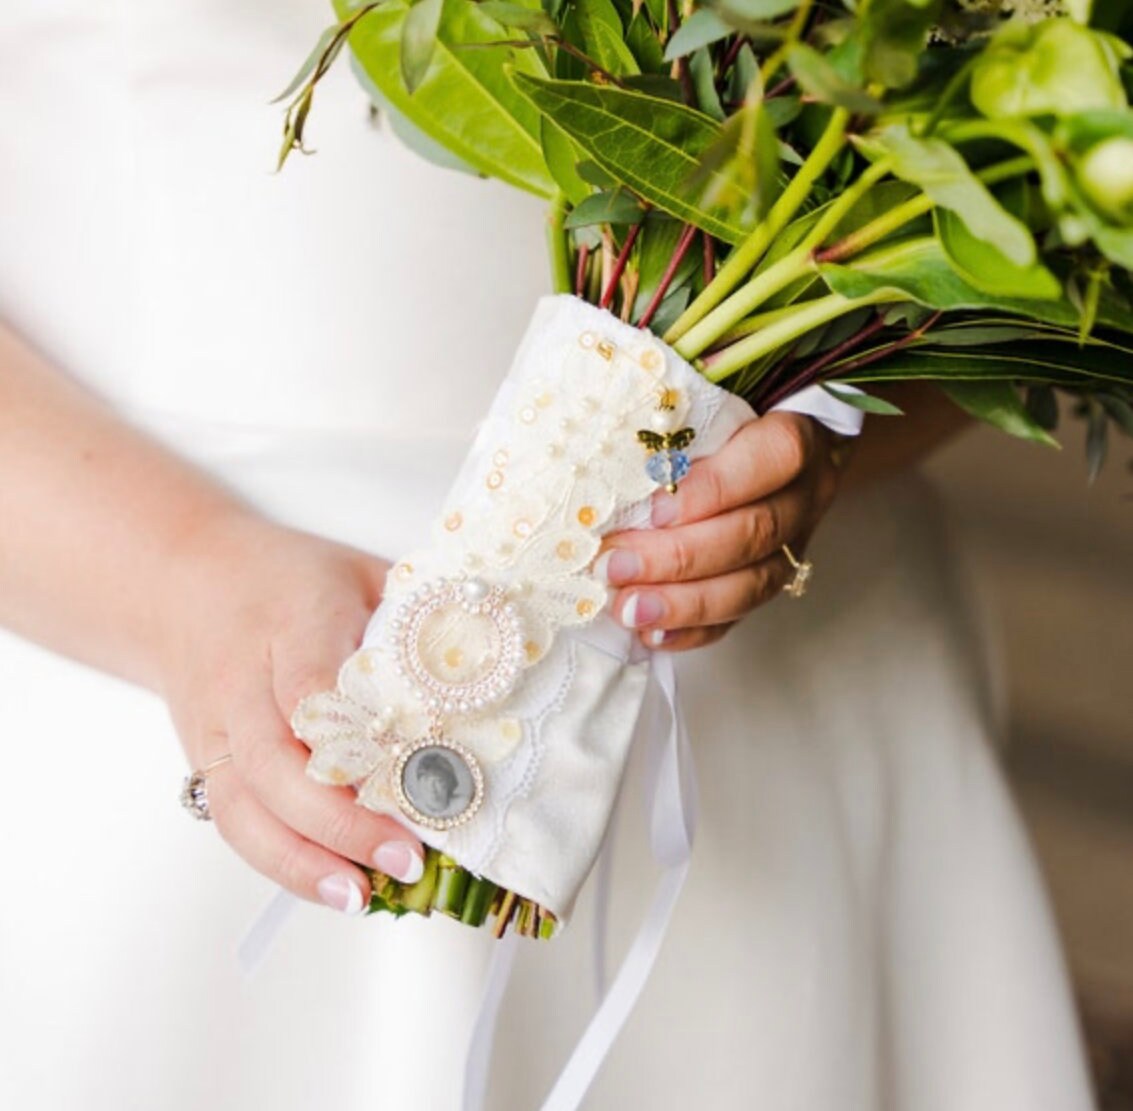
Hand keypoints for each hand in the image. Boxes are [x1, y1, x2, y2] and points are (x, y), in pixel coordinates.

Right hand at [157, 509, 424, 913]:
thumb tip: (500, 660)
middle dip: (341, 821)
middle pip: (275, 762)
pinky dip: (281, 864)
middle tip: (408, 857)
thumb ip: (416, 614)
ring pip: (247, 805)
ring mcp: (216, 725)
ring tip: (367, 897)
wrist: (186, 583)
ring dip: (306, 859)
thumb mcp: (361, 572)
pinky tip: (333, 889)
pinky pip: (233, 822)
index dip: (358, 742)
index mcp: (293, 619)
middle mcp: (244, 678)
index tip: (418, 779)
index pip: (312, 686)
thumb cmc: (292, 579)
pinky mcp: (204, 760)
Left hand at [596, 413, 849, 650]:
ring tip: (627, 607)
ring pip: (751, 584)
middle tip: (614, 565)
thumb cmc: (716, 414)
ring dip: (684, 602)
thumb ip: (667, 406)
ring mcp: (792, 544)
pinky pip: (740, 618)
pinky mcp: (769, 580)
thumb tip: (593, 415)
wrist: (770, 445)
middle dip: (679, 556)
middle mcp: (802, 494)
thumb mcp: (707, 394)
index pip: (773, 458)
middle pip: (753, 532)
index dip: (715, 487)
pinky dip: (694, 630)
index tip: (652, 508)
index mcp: (795, 436)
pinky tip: (651, 632)